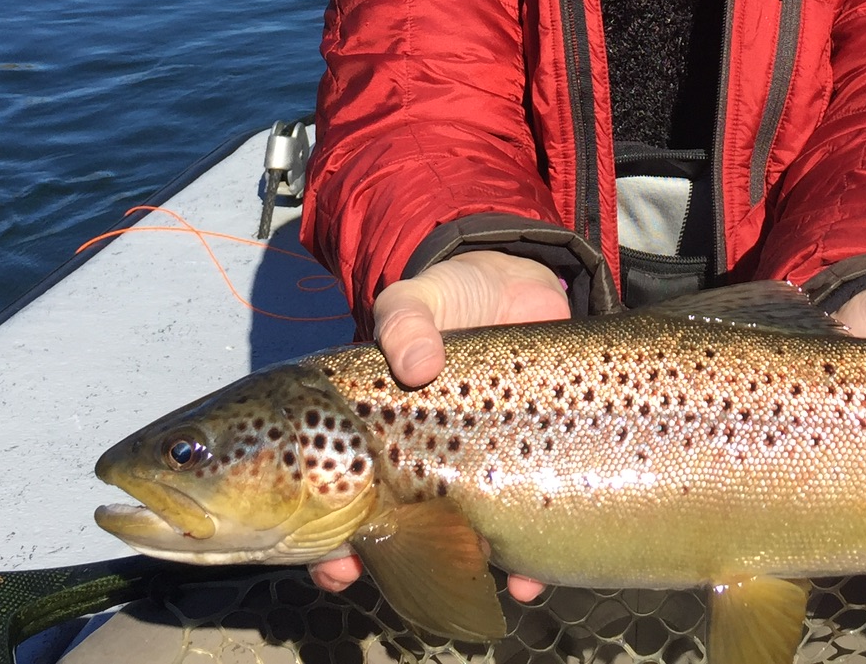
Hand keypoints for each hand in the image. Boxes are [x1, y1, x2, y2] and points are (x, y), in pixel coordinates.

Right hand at [310, 251, 569, 600]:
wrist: (519, 282)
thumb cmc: (451, 298)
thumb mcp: (416, 300)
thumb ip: (406, 321)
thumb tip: (416, 363)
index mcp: (379, 433)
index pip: (341, 499)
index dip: (331, 542)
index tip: (335, 562)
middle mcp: (421, 464)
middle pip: (398, 533)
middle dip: (394, 567)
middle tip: (408, 582)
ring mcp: (477, 470)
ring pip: (464, 542)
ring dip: (471, 572)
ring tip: (482, 580)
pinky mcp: (530, 466)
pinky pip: (525, 522)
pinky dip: (530, 562)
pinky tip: (533, 579)